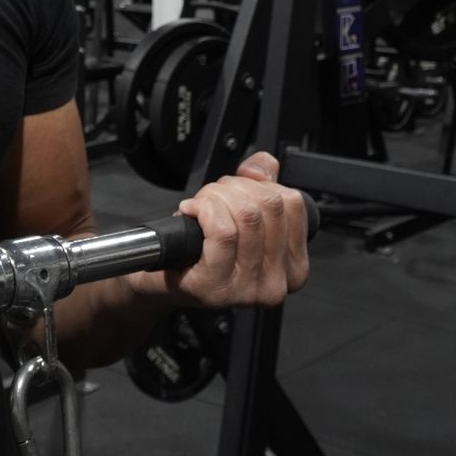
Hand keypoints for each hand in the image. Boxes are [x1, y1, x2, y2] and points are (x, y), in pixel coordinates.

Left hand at [151, 152, 309, 308]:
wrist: (162, 278)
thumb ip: (260, 183)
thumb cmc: (202, 250)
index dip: (259, 184)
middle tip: (213, 199)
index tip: (238, 193)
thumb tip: (263, 165)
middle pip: (269, 204)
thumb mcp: (240, 212)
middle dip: (233, 188)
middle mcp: (276, 283)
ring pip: (246, 214)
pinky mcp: (217, 287)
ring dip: (214, 197)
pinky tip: (191, 213)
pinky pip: (222, 230)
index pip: (292, 203)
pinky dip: (202, 209)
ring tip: (201, 209)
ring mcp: (247, 290)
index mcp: (293, 266)